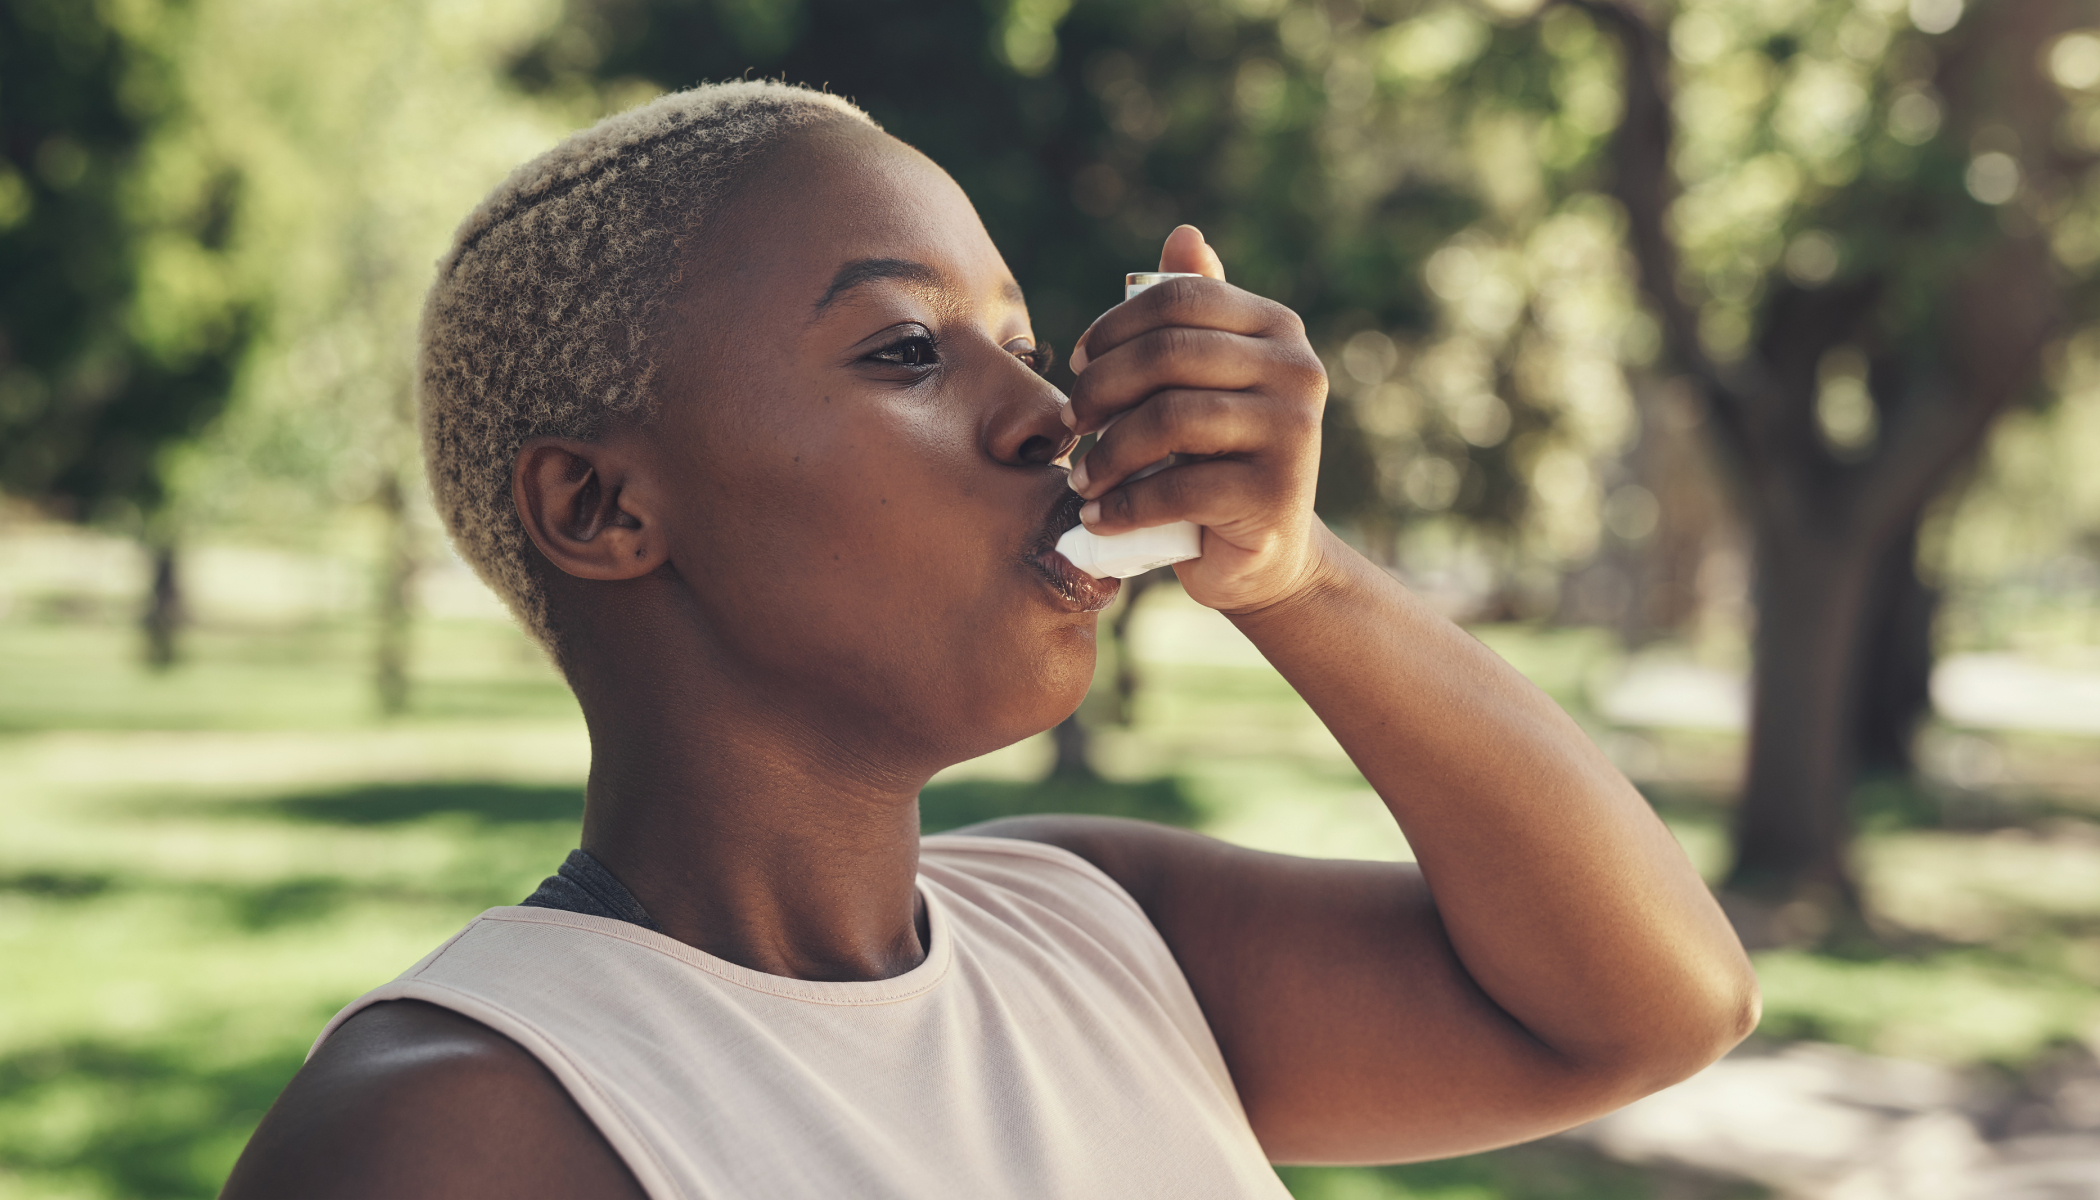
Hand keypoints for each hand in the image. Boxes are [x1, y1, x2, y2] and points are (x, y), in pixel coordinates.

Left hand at [1064, 225, 1329, 614]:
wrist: (1261, 554)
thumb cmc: (1217, 456)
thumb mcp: (1204, 380)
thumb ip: (1194, 314)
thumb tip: (1183, 235)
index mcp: (1278, 328)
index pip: (1182, 299)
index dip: (1116, 324)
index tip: (1079, 361)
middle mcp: (1298, 370)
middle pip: (1169, 354)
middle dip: (1101, 387)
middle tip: (1070, 423)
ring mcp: (1293, 432)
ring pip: (1169, 418)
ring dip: (1106, 452)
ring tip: (1083, 477)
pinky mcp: (1275, 494)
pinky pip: (1177, 486)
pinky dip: (1123, 505)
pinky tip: (1100, 516)